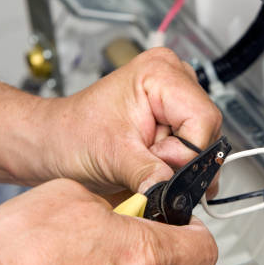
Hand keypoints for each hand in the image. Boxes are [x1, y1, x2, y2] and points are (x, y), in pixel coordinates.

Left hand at [33, 48, 221, 193]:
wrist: (57, 142)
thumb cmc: (74, 136)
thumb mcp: (112, 157)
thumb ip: (148, 173)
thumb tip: (175, 192)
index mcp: (159, 72)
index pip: (203, 118)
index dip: (188, 152)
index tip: (161, 166)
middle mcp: (173, 76)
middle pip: (206, 129)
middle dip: (182, 159)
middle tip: (149, 166)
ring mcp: (177, 93)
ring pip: (203, 140)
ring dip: (179, 162)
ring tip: (146, 161)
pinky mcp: (175, 112)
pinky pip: (195, 143)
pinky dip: (178, 162)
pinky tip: (155, 162)